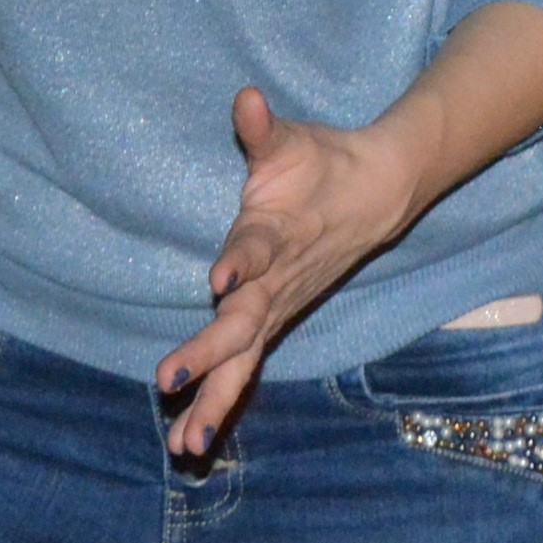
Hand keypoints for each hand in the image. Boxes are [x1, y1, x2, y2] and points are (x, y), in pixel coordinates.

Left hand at [161, 85, 425, 453]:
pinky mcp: (271, 323)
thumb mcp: (291, 140)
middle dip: (206, 352)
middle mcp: (276, 280)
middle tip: (167, 380)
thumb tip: (245, 98)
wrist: (375, 194)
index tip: (218, 279)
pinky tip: (191, 442)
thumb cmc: (320, 163)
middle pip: (242, 323)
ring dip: (212, 401)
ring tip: (182, 445)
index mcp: (276, 232)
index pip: (256, 249)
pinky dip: (219, 404)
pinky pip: (243, 370)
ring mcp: (276, 307)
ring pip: (243, 360)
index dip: (239, 262)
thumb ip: (262, 129)